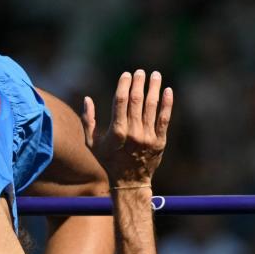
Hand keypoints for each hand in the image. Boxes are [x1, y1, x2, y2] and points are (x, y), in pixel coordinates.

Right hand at [81, 70, 172, 188]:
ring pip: (152, 106)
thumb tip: (87, 99)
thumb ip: (88, 121)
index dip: (124, 85)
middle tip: (141, 71)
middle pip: (136, 101)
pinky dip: (167, 103)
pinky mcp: (160, 141)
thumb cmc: (108, 160)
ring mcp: (148, 137)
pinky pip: (164, 119)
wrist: (129, 181)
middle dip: (139, 83)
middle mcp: (133, 133)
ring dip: (154, 88)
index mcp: (116, 132)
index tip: (126, 74)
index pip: (120, 101)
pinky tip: (167, 91)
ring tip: (155, 75)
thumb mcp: (92, 144)